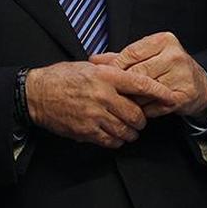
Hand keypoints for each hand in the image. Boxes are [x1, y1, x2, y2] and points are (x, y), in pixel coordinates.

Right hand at [25, 61, 175, 148]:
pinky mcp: (85, 131)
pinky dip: (117, 140)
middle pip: (136, 113)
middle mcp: (102, 96)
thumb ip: (112, 71)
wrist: (36, 94)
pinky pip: (110, 140)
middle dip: (142, 119)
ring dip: (131, 132)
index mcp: (106, 76)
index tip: (170, 97)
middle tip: (141, 119)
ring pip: (125, 130)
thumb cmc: (62, 77)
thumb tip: (132, 73)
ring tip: (130, 130)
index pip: (140, 84)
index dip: (159, 92)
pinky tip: (115, 136)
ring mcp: (94, 115)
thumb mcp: (89, 67)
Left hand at [91, 32, 206, 118]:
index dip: (116, 67)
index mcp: (164, 40)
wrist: (198, 84)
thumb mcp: (147, 56)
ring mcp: (181, 76)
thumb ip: (121, 57)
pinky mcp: (184, 95)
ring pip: (144, 92)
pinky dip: (145, 109)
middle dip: (124, 85)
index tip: (106, 76)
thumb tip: (94, 60)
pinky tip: (143, 108)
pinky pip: (154, 106)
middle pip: (137, 73)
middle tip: (115, 92)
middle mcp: (174, 56)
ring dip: (133, 99)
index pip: (131, 53)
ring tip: (129, 100)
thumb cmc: (168, 68)